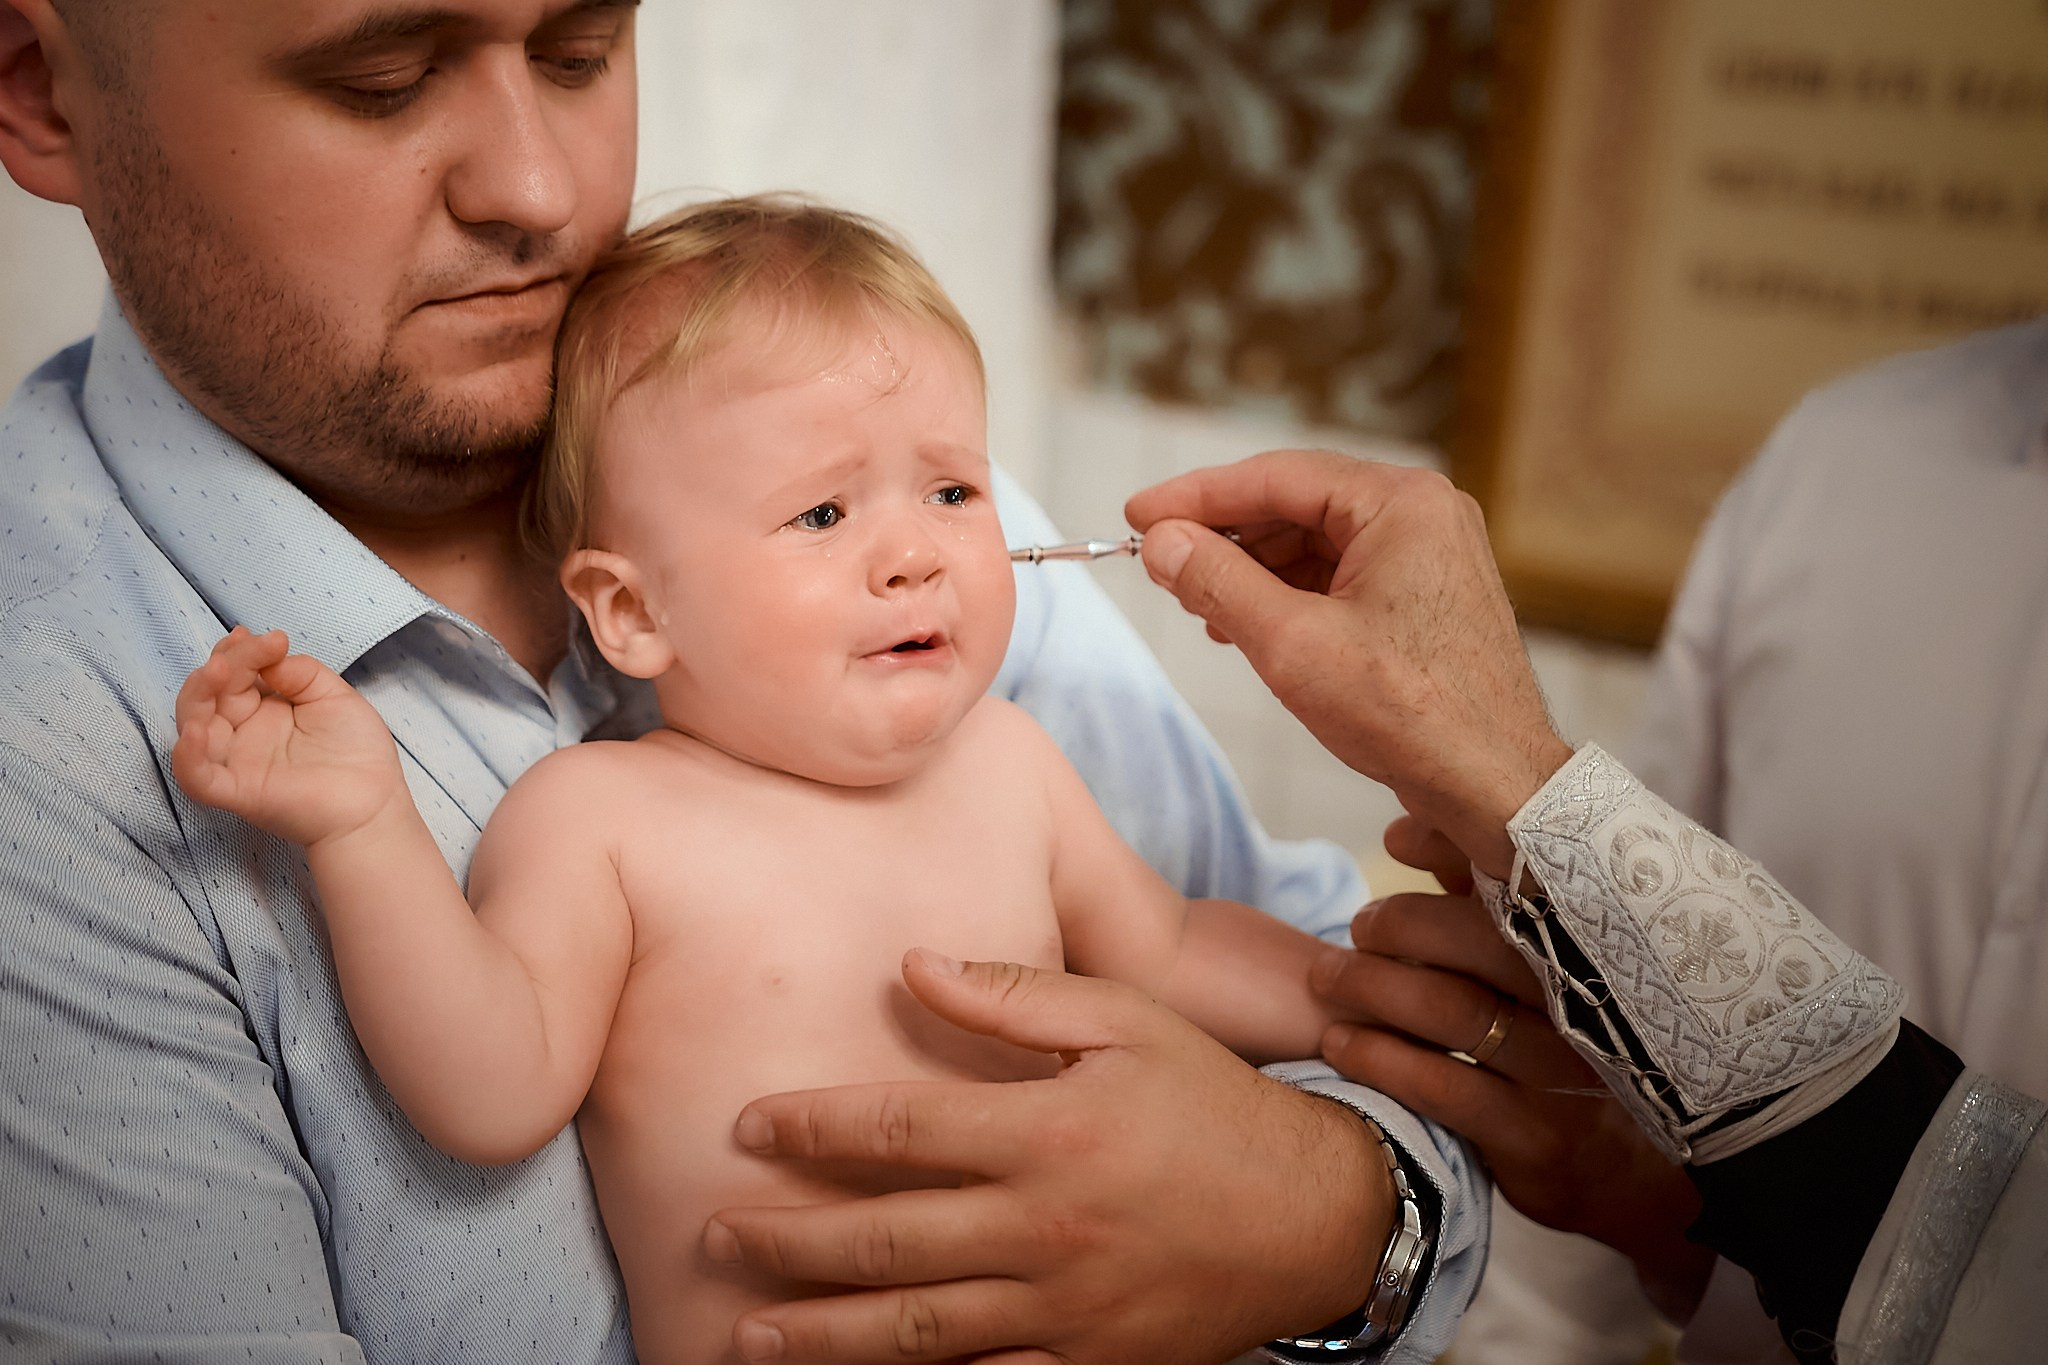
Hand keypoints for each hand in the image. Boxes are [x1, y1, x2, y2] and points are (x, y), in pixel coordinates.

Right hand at [171, 627, 404, 846]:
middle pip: (210, 694)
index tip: (274, 640)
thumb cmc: (358, 753)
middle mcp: (243, 733)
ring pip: (193, 727)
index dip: (246, 652)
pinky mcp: (238, 792)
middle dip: (222, 665)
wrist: (376, 804)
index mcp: (264, 709)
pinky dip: (188, 756)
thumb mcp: (334, 696)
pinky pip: (198, 777)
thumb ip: (302, 673)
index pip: (238, 674)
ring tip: (219, 670)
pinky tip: (195, 731)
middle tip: (243, 649)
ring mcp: (237, 762)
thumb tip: (271, 657)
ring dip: (198, 695)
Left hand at [705, 950, 1393, 1363]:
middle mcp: (1045, 1227)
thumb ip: (1014, 997)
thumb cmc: (1210, 1102)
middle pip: (886, 1241)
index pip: (899, 1132)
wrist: (1311, 1216)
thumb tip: (911, 964)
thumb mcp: (1126, 1021)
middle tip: (714, 1236)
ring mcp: (1062, 1310)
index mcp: (1049, 1132)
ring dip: (822, 1332)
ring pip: (916, 1330)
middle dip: (787, 1241)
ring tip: (749, 1332)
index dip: (813, 1129)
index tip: (748, 1127)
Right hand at [1124, 450, 1572, 877]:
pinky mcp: (1428, 596)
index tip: (1137, 515)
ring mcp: (1431, 554)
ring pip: (1317, 542)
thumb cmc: (1410, 715)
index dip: (1196, 497)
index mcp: (1401, 502)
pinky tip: (1249, 625)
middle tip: (1160, 564)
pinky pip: (1343, 574)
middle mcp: (1424, 513)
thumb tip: (1162, 543)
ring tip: (1198, 604)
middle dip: (1224, 536)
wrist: (1495, 785)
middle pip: (1297, 504)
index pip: (1276, 477)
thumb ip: (1218, 583)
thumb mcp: (1292, 645)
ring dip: (1253, 569)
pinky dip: (1290, 594)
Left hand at [1311, 815, 1711, 1320]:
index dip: (1454, 849)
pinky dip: (1381, 1059)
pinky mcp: (1535, 1136)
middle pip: (1483, 942)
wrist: (1628, 1173)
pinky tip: (1340, 1044)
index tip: (1394, 839)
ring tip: (1328, 980)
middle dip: (1403, 924)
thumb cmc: (1562, 1043)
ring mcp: (1566, 1074)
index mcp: (1590, 948)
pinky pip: (1445, 1086)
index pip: (1526, 880)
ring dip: (1377, 989)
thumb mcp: (1536, 964)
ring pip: (1457, 1012)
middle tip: (1357, 926)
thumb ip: (1480, 893)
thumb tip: (1407, 827)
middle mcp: (1585, 1005)